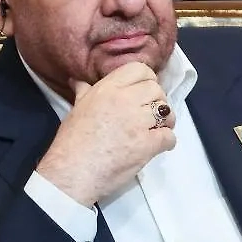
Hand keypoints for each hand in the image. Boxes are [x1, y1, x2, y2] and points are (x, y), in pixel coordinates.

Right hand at [35, 62, 175, 206]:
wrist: (71, 172)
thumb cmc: (71, 141)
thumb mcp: (76, 109)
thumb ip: (84, 92)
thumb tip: (79, 81)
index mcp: (108, 88)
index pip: (140, 69)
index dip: (146, 79)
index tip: (143, 92)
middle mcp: (125, 100)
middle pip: (156, 89)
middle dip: (157, 100)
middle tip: (149, 114)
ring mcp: (138, 122)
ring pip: (167, 111)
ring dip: (166, 120)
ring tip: (157, 128)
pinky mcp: (148, 144)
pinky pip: (169, 136)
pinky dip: (167, 141)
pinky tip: (158, 145)